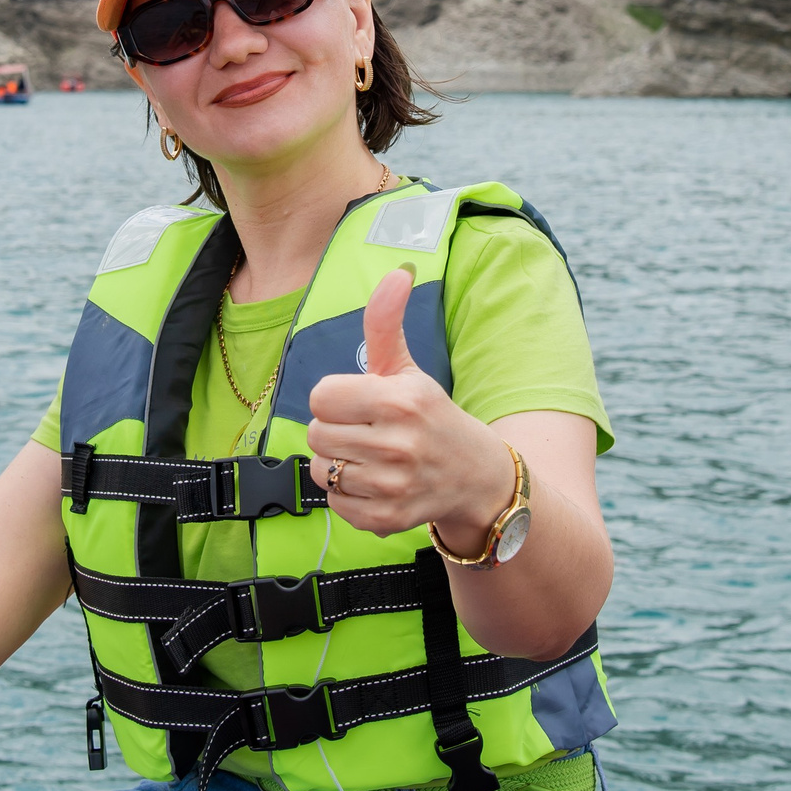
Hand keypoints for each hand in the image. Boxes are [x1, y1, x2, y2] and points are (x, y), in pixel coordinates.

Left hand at [305, 266, 508, 543]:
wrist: (474, 476)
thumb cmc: (431, 415)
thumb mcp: (407, 369)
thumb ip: (386, 323)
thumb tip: (395, 272)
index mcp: (400, 400)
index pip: (320, 397)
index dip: (335, 398)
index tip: (360, 403)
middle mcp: (397, 444)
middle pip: (315, 434)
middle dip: (335, 430)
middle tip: (367, 431)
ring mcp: (393, 485)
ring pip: (321, 470)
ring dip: (338, 464)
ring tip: (371, 458)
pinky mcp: (387, 519)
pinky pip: (335, 503)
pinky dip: (348, 495)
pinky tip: (376, 483)